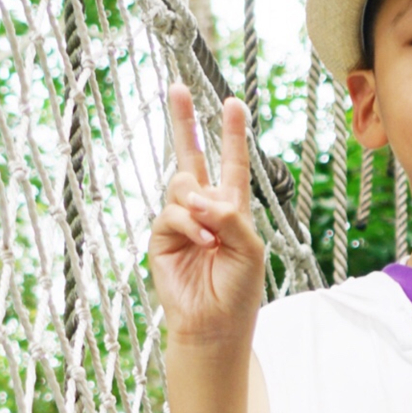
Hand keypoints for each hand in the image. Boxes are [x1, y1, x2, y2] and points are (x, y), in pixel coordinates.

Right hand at [150, 89, 267, 344]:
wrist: (213, 325)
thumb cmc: (238, 290)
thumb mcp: (249, 248)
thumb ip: (229, 216)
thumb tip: (198, 197)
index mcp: (232, 208)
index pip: (233, 163)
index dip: (232, 134)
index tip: (233, 102)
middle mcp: (204, 209)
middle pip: (191, 155)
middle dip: (183, 121)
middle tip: (176, 87)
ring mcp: (180, 221)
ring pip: (182, 185)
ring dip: (198, 205)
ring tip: (211, 235)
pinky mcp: (162, 237)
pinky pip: (172, 214)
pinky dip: (189, 225)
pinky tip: (203, 242)